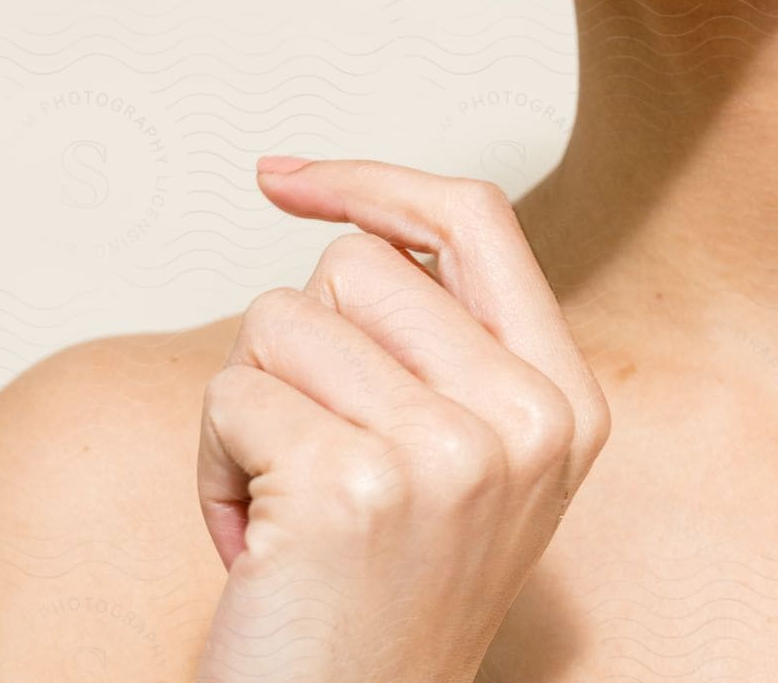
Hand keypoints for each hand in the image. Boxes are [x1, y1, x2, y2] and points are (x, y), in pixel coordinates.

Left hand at [194, 157, 611, 682]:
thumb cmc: (371, 599)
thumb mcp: (456, 459)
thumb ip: (440, 340)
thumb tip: (340, 213)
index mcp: (562, 403)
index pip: (473, 218)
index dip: (371, 183)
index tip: (286, 179)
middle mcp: (524, 423)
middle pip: (355, 263)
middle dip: (299, 345)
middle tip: (316, 456)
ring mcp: (447, 455)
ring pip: (281, 319)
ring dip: (251, 408)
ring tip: (287, 508)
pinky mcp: (350, 488)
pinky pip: (230, 396)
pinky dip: (214, 466)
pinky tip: (256, 545)